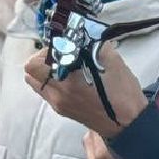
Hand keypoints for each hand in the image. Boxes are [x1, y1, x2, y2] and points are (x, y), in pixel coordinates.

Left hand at [23, 42, 147, 135]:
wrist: (128, 122)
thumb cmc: (122, 91)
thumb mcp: (110, 58)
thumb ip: (89, 44)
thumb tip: (76, 35)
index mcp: (67, 79)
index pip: (36, 61)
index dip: (47, 50)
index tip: (61, 47)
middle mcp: (57, 93)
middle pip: (30, 72)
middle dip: (41, 60)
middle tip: (60, 56)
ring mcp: (57, 104)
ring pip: (36, 83)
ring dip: (45, 72)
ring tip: (64, 68)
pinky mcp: (62, 110)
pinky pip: (47, 92)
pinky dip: (53, 82)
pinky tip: (70, 80)